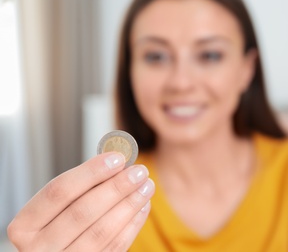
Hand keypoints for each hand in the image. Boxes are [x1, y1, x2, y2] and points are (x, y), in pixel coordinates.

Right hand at [7, 152, 154, 250]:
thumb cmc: (58, 224)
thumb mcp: (59, 206)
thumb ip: (82, 185)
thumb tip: (117, 160)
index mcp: (26, 225)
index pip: (59, 191)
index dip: (90, 172)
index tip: (117, 158)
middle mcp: (40, 248)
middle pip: (82, 212)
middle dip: (116, 188)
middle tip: (140, 171)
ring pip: (102, 231)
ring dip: (129, 205)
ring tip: (147, 186)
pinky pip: (115, 247)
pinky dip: (132, 224)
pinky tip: (143, 206)